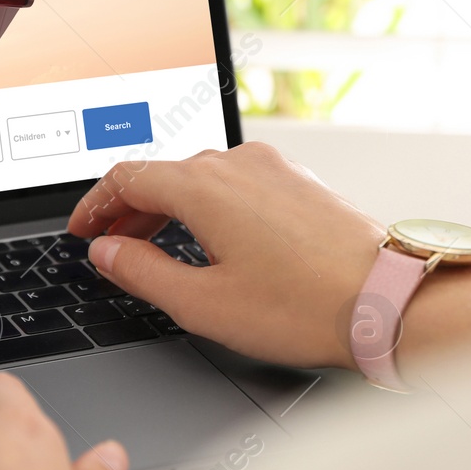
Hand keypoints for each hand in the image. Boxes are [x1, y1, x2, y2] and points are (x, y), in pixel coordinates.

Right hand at [67, 142, 383, 369]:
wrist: (388, 300)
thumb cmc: (304, 307)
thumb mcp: (202, 303)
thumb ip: (142, 272)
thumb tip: (108, 251)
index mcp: (203, 185)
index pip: (126, 177)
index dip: (94, 205)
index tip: (82, 231)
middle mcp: (238, 163)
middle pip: (162, 174)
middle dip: (128, 209)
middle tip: (108, 244)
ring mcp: (273, 168)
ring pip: (201, 176)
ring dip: (168, 207)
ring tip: (155, 245)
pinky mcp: (300, 181)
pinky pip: (237, 182)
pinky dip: (208, 204)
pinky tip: (211, 239)